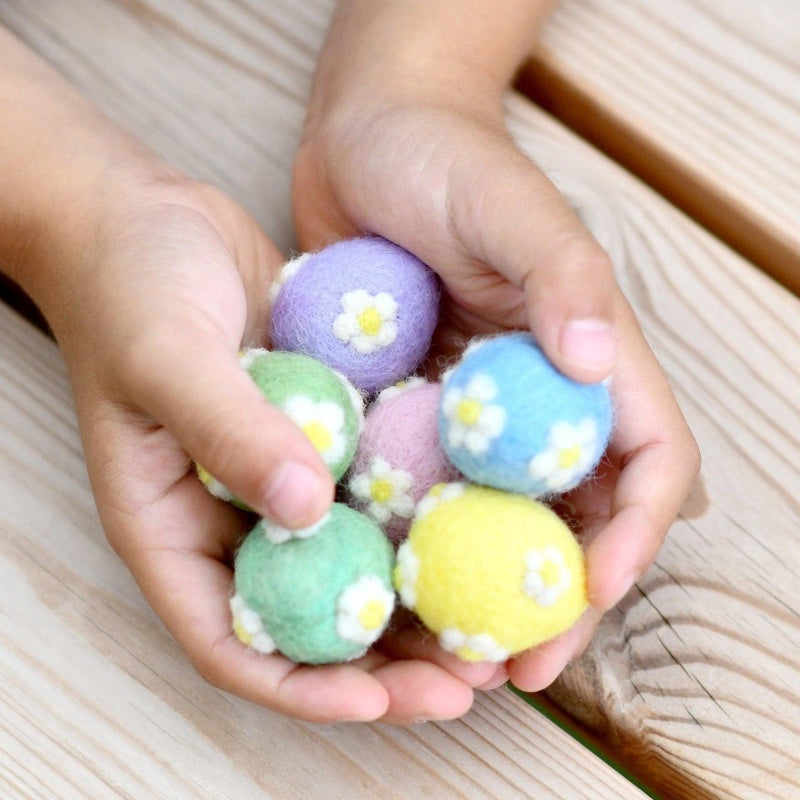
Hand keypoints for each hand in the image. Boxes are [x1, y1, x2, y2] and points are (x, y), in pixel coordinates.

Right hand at [50, 175, 500, 722]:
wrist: (150, 218)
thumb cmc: (130, 286)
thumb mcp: (165, 356)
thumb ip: (229, 430)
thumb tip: (307, 508)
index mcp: (173, 527)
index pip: (233, 641)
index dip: (305, 687)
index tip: (381, 704)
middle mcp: (232, 517)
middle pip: (311, 619)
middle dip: (387, 660)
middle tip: (470, 677)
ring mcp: (281, 477)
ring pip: (355, 562)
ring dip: (420, 598)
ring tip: (494, 620)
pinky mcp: (321, 434)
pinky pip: (373, 489)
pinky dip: (419, 515)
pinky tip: (482, 520)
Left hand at [292, 56, 699, 692]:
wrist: (366, 143)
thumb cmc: (440, 160)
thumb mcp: (508, 204)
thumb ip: (564, 279)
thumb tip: (602, 367)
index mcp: (587, 358)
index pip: (645, 462)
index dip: (630, 535)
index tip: (589, 591)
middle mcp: (541, 398)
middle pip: (574, 519)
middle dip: (555, 598)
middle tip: (515, 666)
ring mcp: (478, 413)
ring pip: (500, 526)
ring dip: (484, 595)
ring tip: (454, 658)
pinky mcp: (418, 414)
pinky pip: (429, 497)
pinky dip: (421, 550)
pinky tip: (390, 592)